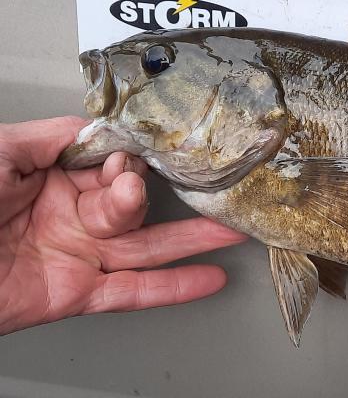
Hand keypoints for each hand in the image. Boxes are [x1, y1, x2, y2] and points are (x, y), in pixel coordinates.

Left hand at [0, 117, 246, 334]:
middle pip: (132, 202)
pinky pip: (133, 291)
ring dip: (191, 239)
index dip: (126, 159)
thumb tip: (94, 126)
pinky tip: (207, 278)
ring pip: (146, 245)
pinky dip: (173, 288)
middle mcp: (68, 215)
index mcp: (48, 177)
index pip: (109, 162)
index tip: (131, 156)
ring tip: (229, 230)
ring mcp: (76, 256)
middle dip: (151, 193)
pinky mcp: (76, 294)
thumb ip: (46, 136)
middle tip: (156, 186)